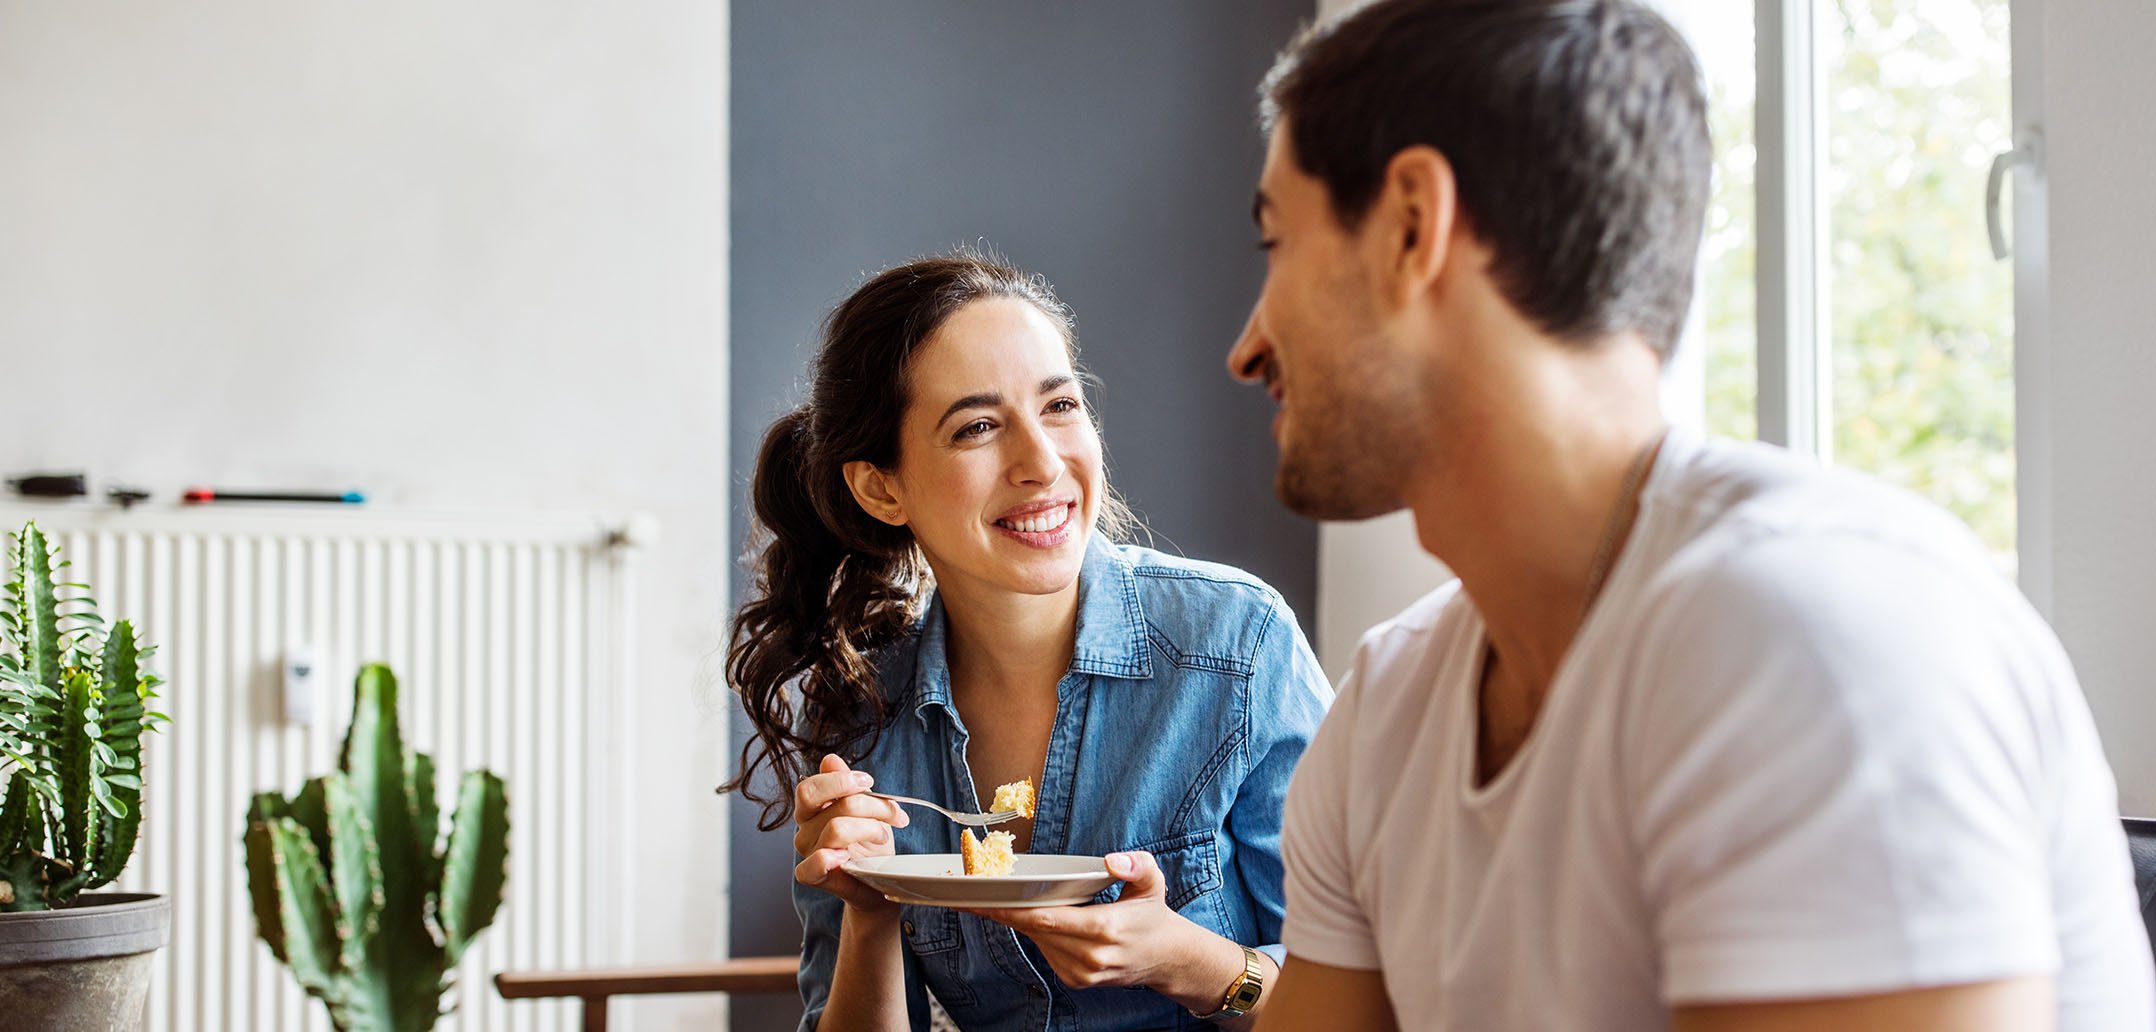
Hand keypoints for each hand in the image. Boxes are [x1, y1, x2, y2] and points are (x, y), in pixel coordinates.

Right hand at [792, 753, 910, 912]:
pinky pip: (811, 866)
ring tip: (883, 836)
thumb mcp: (866, 807)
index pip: (809, 787)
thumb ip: (847, 784)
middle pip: (835, 806)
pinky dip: (827, 859)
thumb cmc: (871, 843)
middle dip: (871, 805)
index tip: (869, 781)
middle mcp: (805, 829)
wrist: (879, 881)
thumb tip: (830, 760)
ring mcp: (808, 853)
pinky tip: (846, 857)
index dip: (840, 781)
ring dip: (871, 829)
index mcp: (813, 809)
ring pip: (837, 829)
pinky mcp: (814, 877)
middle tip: (892, 812)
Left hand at [967, 851, 1232, 1001]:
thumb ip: (1138, 866)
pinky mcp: (1076, 981)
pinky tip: (1033, 918)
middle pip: (1035, 930)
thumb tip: (1112, 860)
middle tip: (970, 894)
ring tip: (997, 901)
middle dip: (1003, 912)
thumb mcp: (1153, 883)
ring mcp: (1082, 973)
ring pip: (1038, 942)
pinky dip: (1037, 934)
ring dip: (1018, 922)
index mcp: (1105, 930)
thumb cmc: (1153, 915)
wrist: (1166, 958)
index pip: (1047, 919)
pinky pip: (1046, 952)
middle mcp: (1091, 957)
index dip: (1012, 909)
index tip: (983, 900)